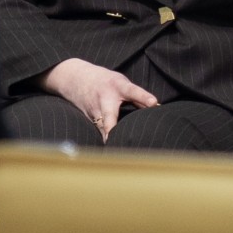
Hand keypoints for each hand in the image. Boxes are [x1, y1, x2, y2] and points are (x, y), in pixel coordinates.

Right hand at [40, 58, 158, 141]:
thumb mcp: (121, 82)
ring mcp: (95, 111)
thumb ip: (136, 96)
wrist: (76, 78)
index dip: (143, 97)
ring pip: (102, 128)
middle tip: (116, 139)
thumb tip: (156, 107)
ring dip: (110, 139)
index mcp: (117, 86)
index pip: (132, 91)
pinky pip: (100, 131)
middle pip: (109, 115)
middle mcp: (104, 99)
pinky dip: (106, 140)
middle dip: (112, 127)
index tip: (154, 102)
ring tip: (119, 154)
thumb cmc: (106, 82)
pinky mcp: (90, 120)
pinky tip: (112, 152)